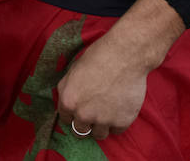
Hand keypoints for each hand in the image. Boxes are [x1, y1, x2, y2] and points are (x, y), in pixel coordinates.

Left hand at [55, 0, 183, 139]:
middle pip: (81, 131)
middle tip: (95, 111)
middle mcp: (83, 115)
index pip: (65, 119)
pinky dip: (118, 121)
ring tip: (108, 109)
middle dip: (86, 122)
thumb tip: (65, 103)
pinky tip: (120, 107)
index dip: (73, 113)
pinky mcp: (122, 122)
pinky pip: (117, 130)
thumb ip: (66, 89)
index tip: (80, 109)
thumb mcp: (73, 71)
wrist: (125, 55)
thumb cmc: (98, 57)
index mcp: (68, 101)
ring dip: (102, 125)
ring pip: (99, 135)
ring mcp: (103, 120)